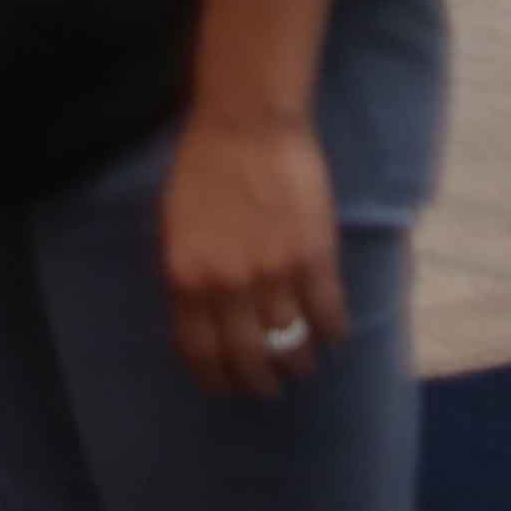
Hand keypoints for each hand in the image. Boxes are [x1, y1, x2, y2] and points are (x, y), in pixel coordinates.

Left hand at [158, 106, 349, 400]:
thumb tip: (203, 320)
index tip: (228, 387)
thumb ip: (189, 276)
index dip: (217, 378)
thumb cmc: (204, 167)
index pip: (200, 351)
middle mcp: (228, 286)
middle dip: (261, 381)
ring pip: (291, 344)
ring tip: (302, 362)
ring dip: (298, 361)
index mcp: (188, 278)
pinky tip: (333, 333)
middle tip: (271, 385)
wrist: (246, 123)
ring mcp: (273, 274)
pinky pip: (328, 314)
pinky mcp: (313, 257)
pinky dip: (333, 332)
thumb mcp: (177, 227)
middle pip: (248, 358)